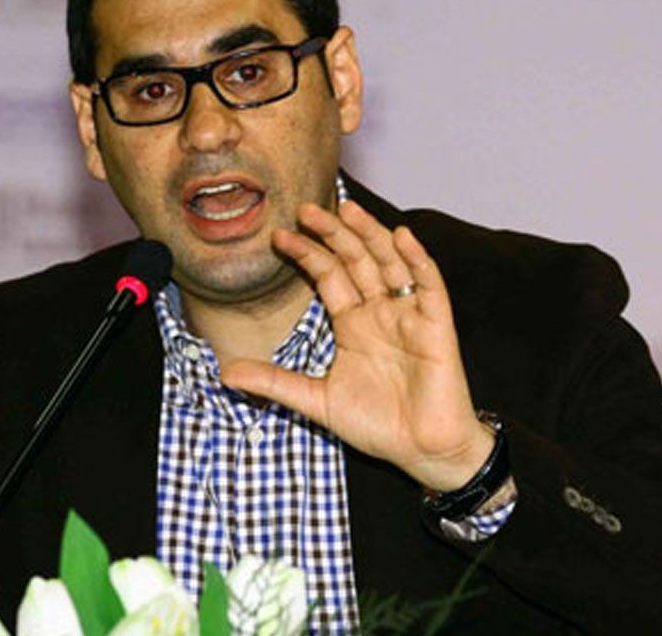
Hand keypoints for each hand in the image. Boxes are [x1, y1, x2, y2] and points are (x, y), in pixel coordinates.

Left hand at [220, 201, 492, 491]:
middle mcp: (381, 312)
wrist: (422, 451)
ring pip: (391, 263)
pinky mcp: (436, 326)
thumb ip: (275, 383)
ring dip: (372, 234)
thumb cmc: (378, 425)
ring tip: (348, 209)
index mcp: (354, 324)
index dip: (307, 254)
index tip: (279, 237)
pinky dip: (418, 260)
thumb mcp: (316, 401)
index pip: (329, 276)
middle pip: (357, 260)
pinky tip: (402, 238)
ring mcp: (409, 316)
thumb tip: (224, 373)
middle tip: (305, 209)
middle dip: (334, 233)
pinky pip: (429, 286)